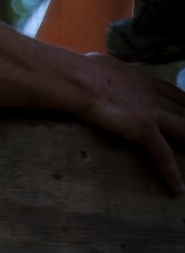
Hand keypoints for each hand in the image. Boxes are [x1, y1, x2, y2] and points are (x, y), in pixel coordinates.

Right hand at [77, 53, 184, 193]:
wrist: (79, 80)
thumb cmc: (81, 70)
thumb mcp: (101, 65)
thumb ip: (108, 70)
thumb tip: (99, 68)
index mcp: (140, 79)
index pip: (170, 92)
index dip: (183, 101)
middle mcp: (151, 95)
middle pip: (183, 108)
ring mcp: (152, 112)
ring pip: (184, 128)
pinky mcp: (145, 129)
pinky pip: (162, 154)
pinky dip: (171, 172)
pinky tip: (177, 187)